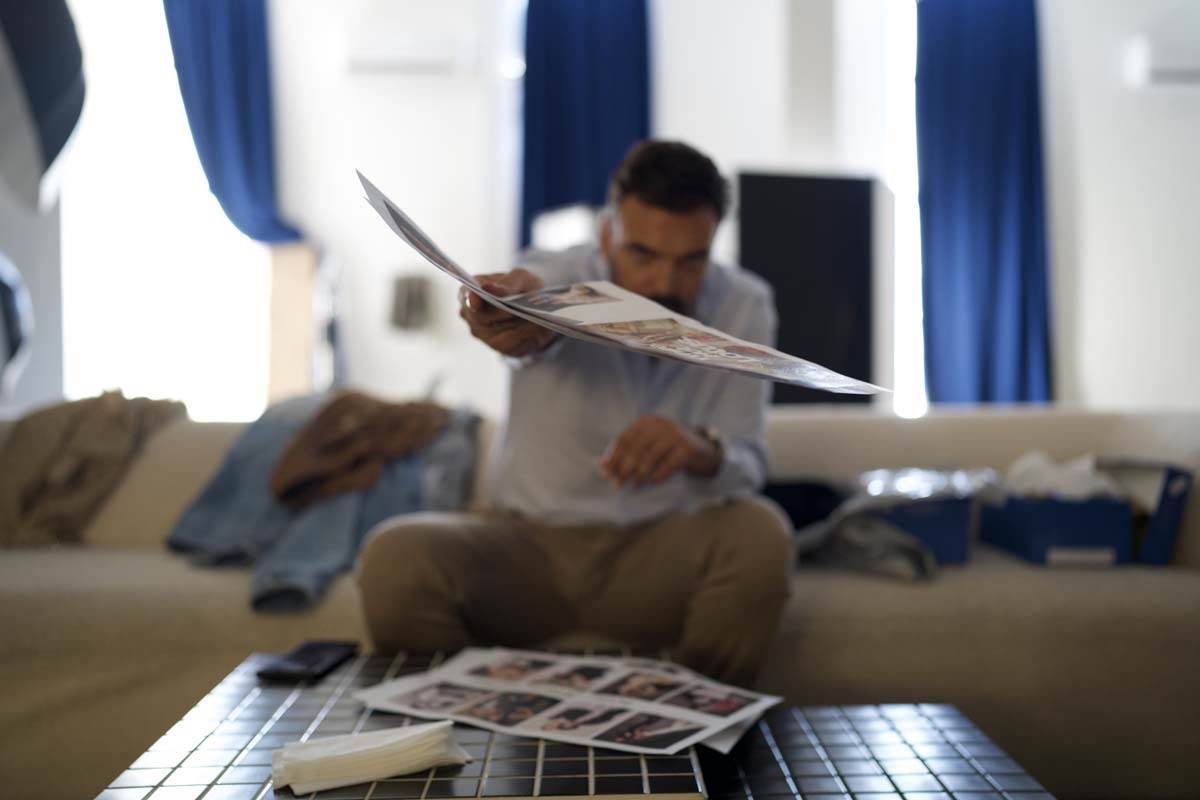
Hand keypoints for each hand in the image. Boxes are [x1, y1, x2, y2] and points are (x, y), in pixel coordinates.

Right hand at [459, 269, 557, 356]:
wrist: (539, 309)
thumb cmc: (524, 288)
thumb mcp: (522, 278)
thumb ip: (508, 282)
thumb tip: (490, 289)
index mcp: (471, 290)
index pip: (466, 295)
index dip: (470, 299)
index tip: (476, 302)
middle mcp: (470, 313)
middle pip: (481, 317)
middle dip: (502, 312)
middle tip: (519, 309)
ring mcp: (481, 332)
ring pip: (496, 332)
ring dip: (516, 324)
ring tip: (535, 317)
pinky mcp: (497, 345)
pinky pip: (509, 342)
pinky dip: (524, 334)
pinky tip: (536, 326)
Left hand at [599, 415, 720, 488]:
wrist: (701, 447)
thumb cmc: (667, 448)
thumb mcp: (647, 445)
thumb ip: (626, 452)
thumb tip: (601, 466)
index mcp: (646, 422)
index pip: (624, 439)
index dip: (613, 457)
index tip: (606, 474)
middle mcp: (660, 425)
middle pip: (635, 449)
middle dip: (624, 468)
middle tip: (617, 484)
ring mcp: (675, 435)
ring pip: (650, 457)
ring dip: (639, 474)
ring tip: (633, 486)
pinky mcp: (688, 448)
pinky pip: (668, 465)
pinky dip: (658, 475)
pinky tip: (652, 483)